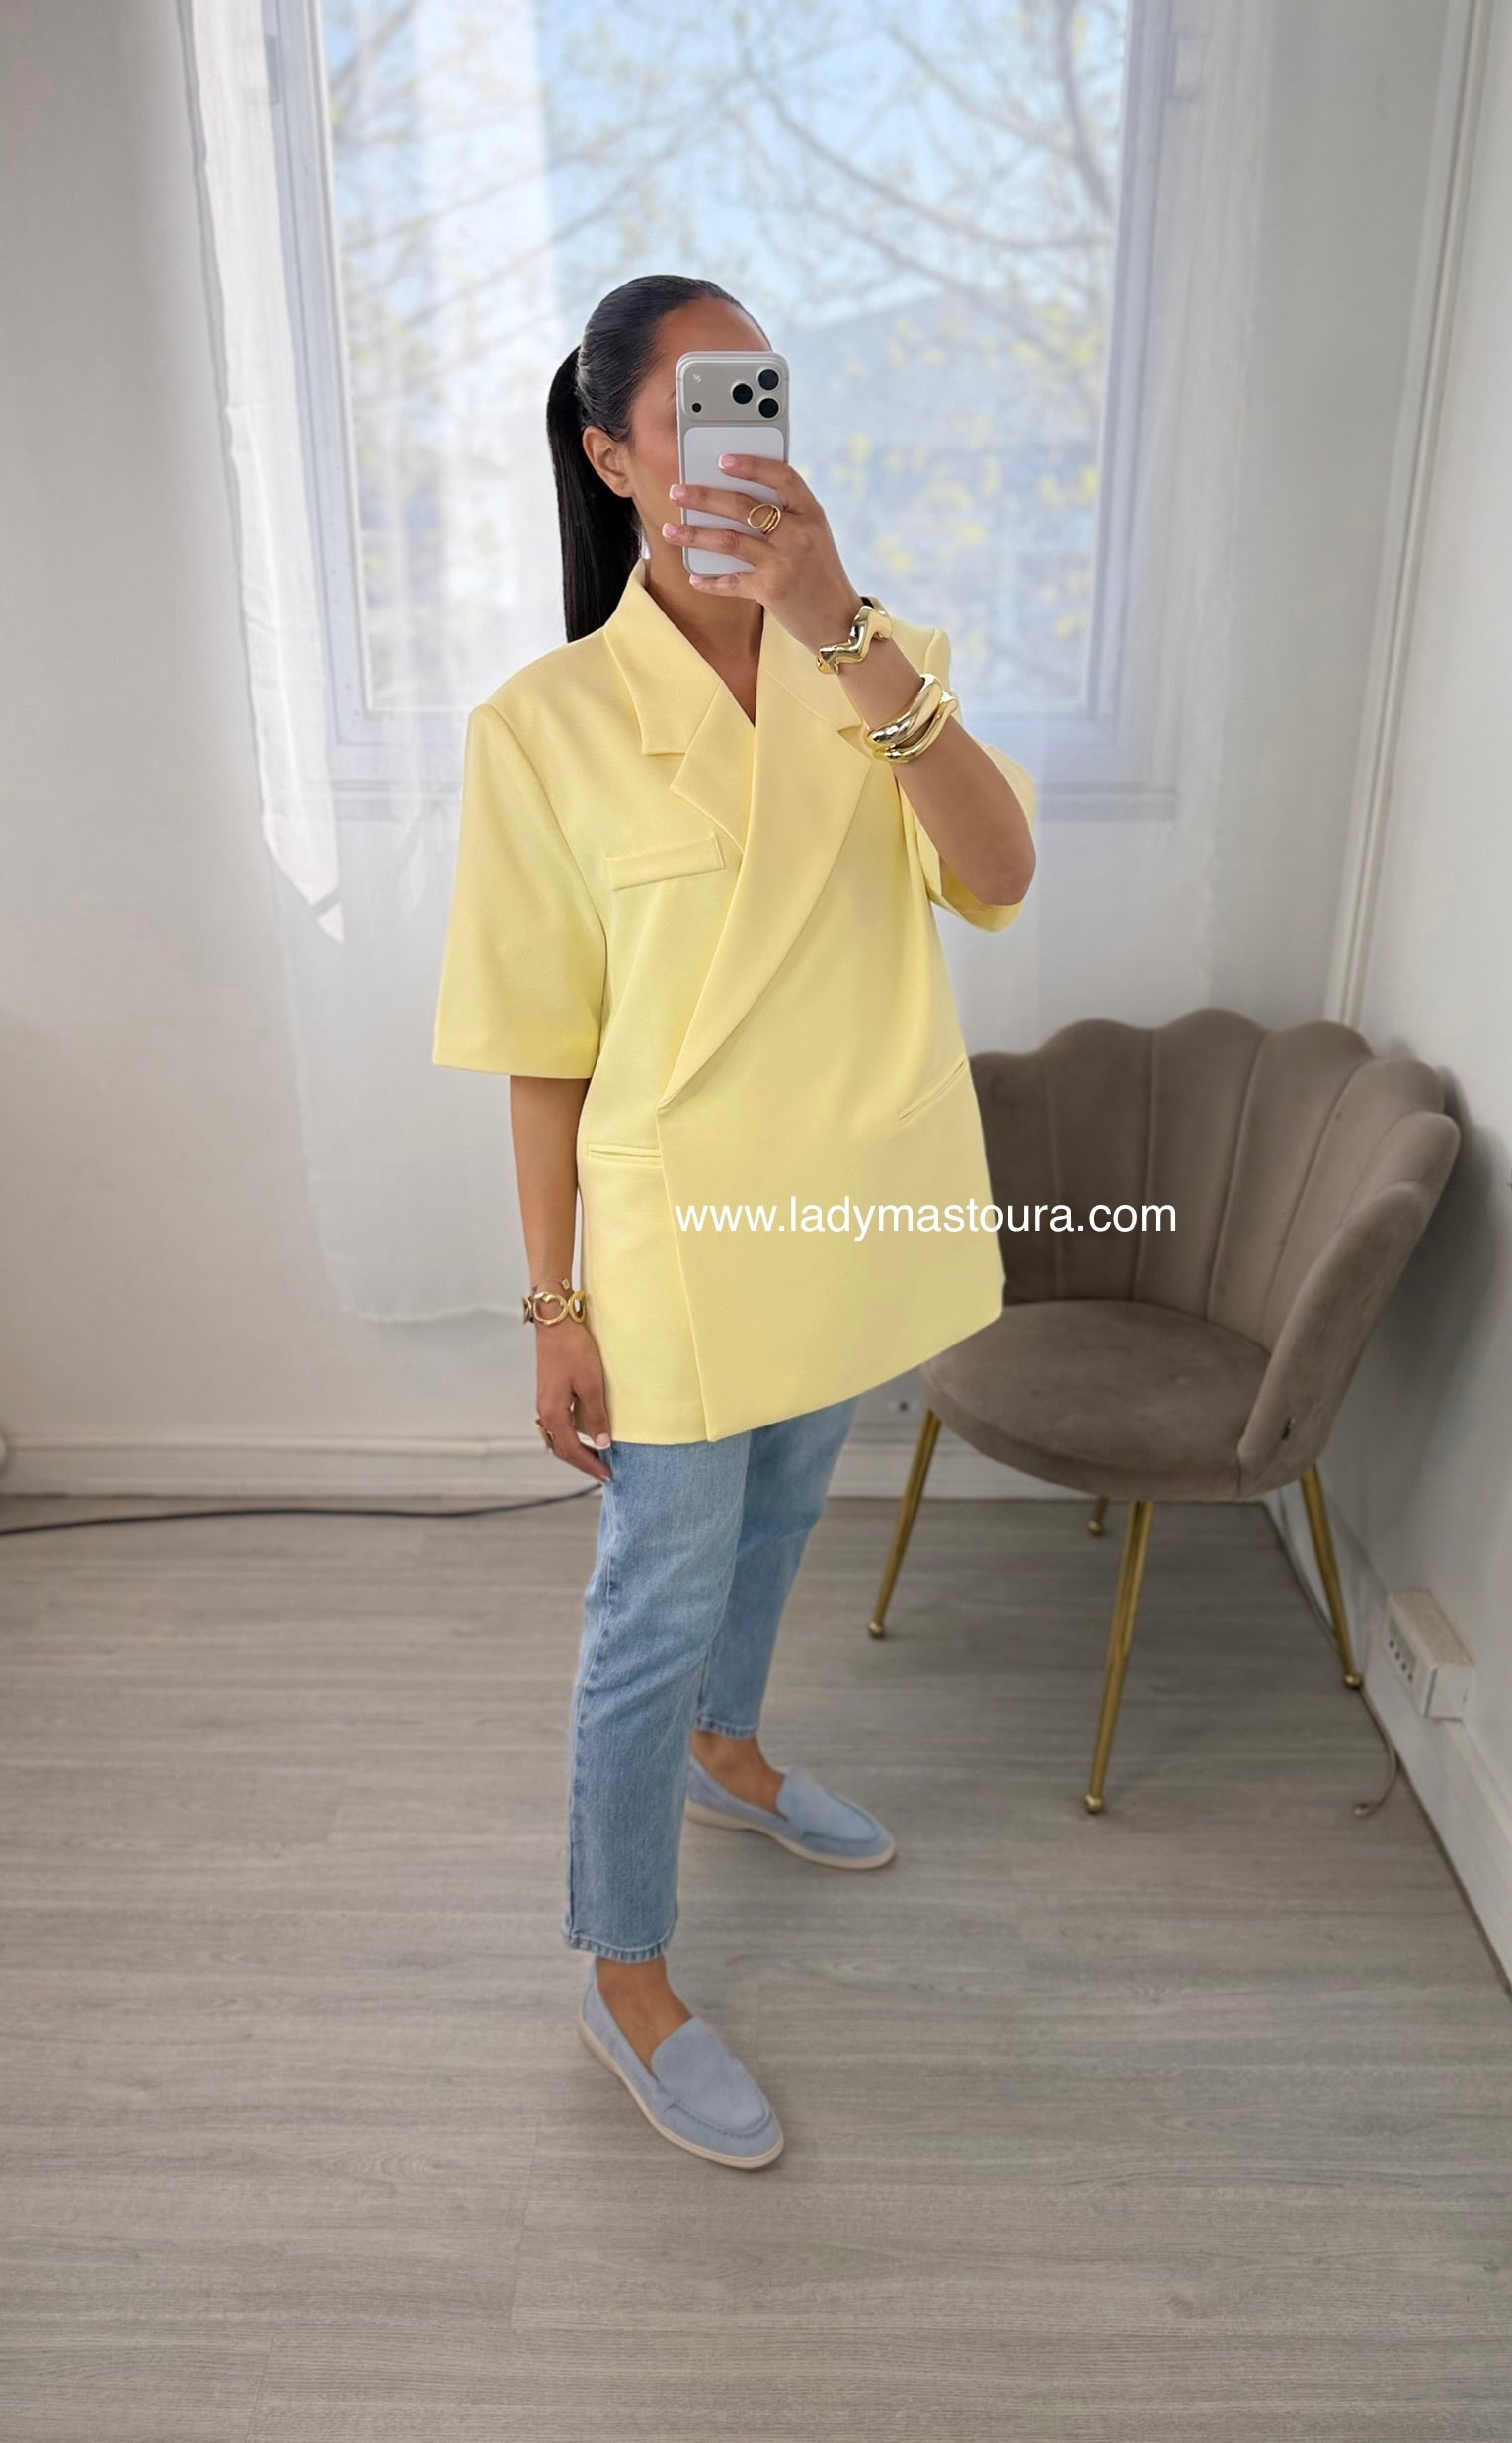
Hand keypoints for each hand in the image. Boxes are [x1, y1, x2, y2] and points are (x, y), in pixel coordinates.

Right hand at [535, 1319, 612, 1482]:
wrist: (555, 1322)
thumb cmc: (573, 1349)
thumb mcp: (591, 1384)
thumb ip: (597, 1415)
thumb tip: (602, 1444)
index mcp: (554, 1412)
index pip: (571, 1450)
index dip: (589, 1465)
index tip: (607, 1475)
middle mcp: (546, 1411)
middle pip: (562, 1448)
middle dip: (582, 1462)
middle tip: (604, 1472)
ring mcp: (546, 1403)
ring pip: (559, 1438)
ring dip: (577, 1450)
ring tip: (597, 1458)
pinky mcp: (550, 1394)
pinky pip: (560, 1425)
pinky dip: (573, 1436)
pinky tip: (587, 1435)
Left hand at [661, 456, 861, 656]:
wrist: (839, 621)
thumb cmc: (821, 575)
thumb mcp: (814, 537)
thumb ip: (787, 516)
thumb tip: (736, 497)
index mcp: (811, 514)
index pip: (782, 477)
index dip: (752, 465)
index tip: (723, 460)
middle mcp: (798, 534)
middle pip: (743, 506)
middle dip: (704, 496)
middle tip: (677, 491)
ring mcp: (783, 562)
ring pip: (728, 540)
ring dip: (694, 534)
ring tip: (670, 530)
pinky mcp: (770, 590)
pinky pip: (731, 581)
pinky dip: (710, 581)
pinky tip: (694, 577)